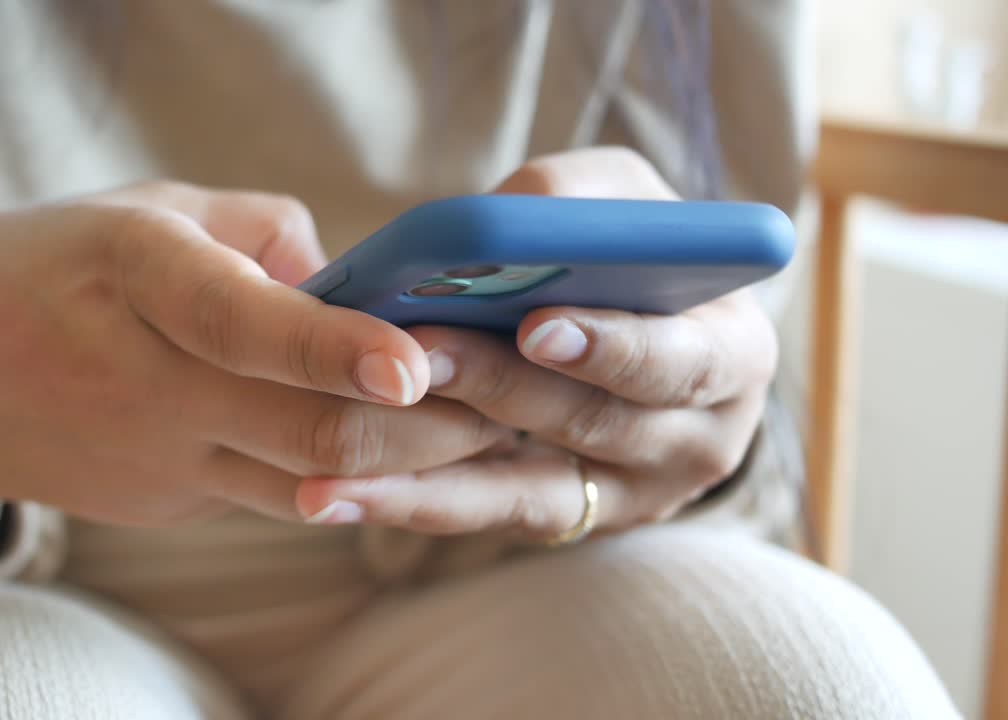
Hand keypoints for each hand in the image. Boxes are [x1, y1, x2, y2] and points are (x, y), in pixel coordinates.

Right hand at [0, 182, 510, 581]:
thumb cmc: (46, 266)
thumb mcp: (142, 208)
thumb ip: (257, 233)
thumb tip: (355, 280)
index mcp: (130, 274)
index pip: (238, 323)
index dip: (333, 349)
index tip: (414, 364)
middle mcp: (145, 381)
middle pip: (307, 436)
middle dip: (429, 428)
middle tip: (515, 397)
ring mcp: (158, 459)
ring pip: (310, 487)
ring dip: (414, 468)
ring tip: (498, 432)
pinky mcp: (174, 502)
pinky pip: (284, 498)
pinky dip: (360, 481)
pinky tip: (418, 455)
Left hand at [294, 149, 775, 540]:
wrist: (628, 320)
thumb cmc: (627, 248)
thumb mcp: (623, 199)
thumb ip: (579, 198)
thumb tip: (510, 219)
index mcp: (732, 355)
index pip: (681, 361)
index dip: (614, 346)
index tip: (538, 325)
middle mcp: (695, 440)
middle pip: (594, 424)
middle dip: (500, 390)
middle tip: (416, 357)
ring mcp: (628, 493)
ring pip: (527, 491)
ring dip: (430, 469)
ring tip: (340, 456)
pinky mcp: (563, 519)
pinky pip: (483, 518)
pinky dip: (406, 503)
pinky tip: (330, 495)